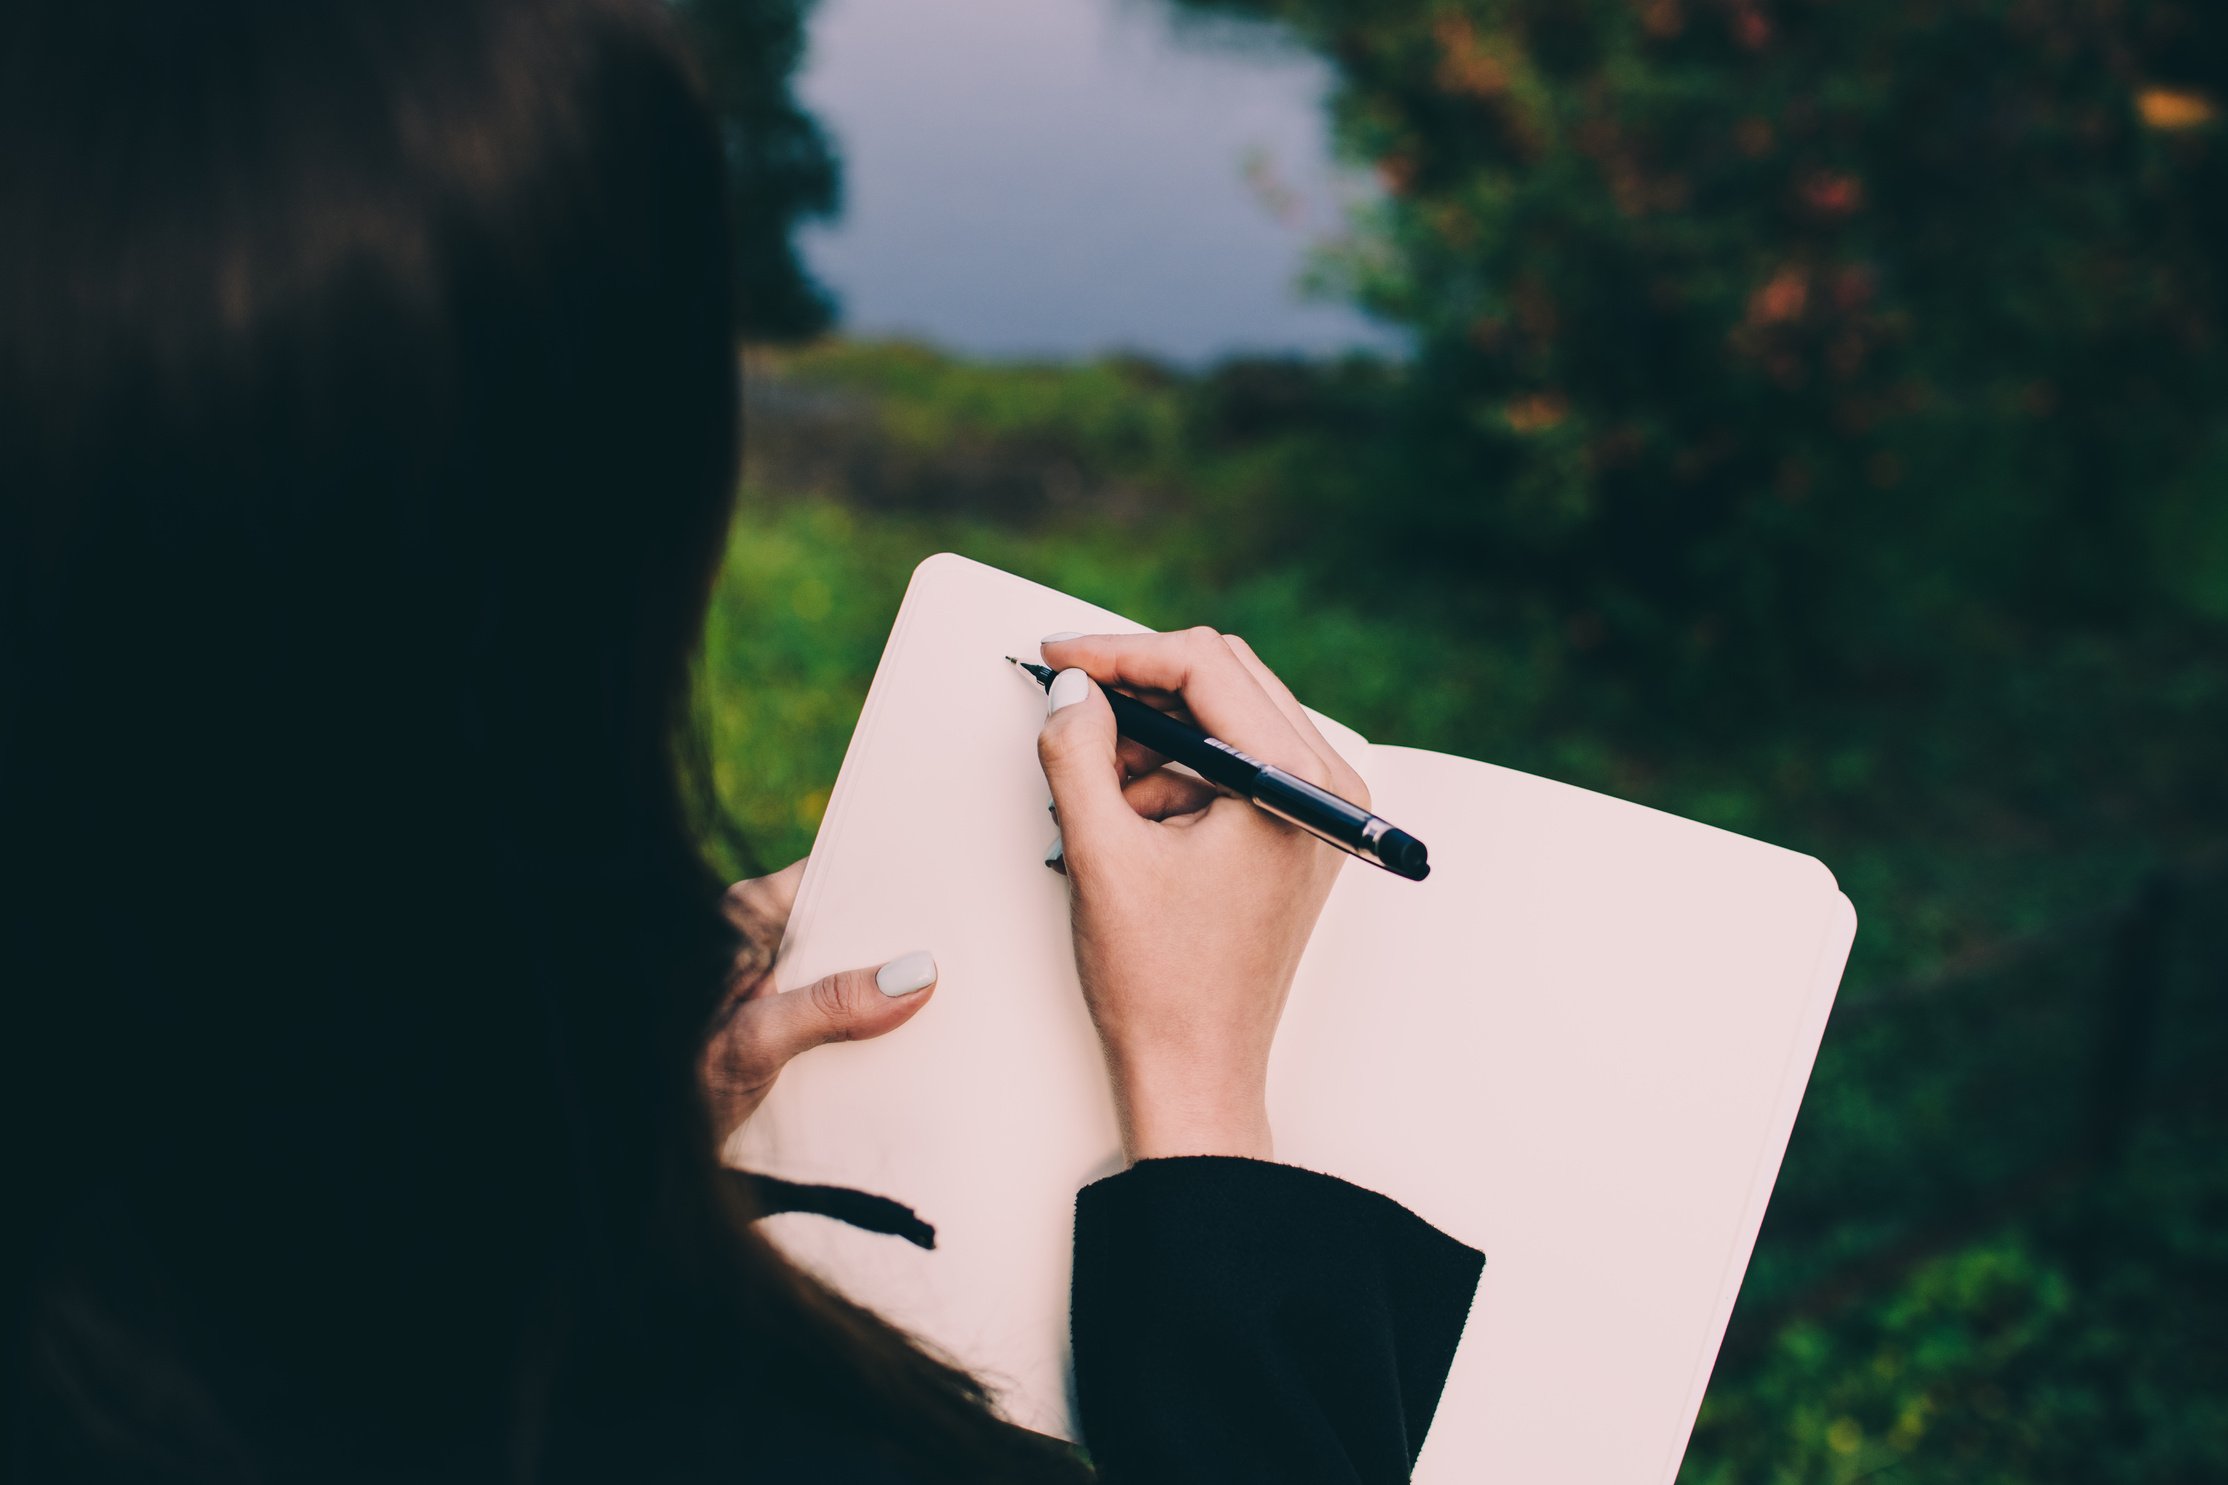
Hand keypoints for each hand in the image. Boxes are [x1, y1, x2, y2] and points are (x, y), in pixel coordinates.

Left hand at [698, 857, 938, 1139]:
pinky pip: (843, 1018)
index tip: (943, 895)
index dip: (884, 885)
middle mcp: (758, 947)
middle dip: (896, 949)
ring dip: (887, 998)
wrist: (647, 1152)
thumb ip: (831, 1005)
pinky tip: (910, 1047)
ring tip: (947, 1005)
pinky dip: (871, 1032)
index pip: (828, 879)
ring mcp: (774, 991)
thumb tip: (914, 975)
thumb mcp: (757, 1041)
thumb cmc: (676, 1085)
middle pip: (847, 933)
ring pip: (849, 979)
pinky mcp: (785, 1031)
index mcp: (740, 920)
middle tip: (958, 959)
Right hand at [1035, 628, 1362, 1163]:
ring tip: (1097, 796)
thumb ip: (1077, 753)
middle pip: (1222, 678)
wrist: (1196, 1075)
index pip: (1205, 666)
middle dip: (1136, 690)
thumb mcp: (1100, 854)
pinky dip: (1169, 776)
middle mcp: (1326, 785)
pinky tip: (1128, 824)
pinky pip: (1227, 765)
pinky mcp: (1292, 834)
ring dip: (1149, 740)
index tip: (1054, 658)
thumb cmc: (1160, 982)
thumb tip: (1071, 689)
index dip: (1119, 653)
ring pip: (1220, 720)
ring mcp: (1315, 809)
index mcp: (1295, 782)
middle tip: (1065, 707)